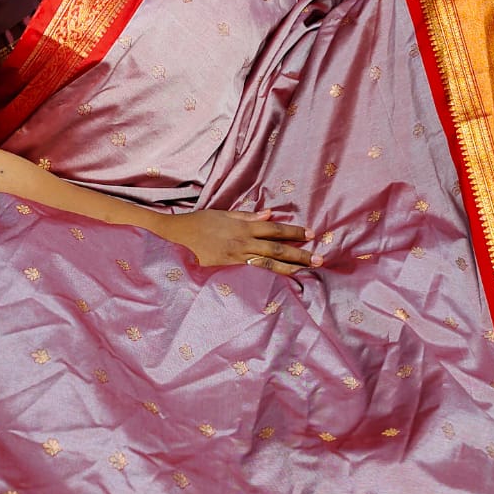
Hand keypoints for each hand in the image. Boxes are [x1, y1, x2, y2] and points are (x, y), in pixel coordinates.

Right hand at [160, 208, 318, 274]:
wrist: (174, 236)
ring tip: (306, 269)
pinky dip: (269, 274)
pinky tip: (281, 279)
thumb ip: (246, 215)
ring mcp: (235, 256)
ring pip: (268, 262)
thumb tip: (270, 214)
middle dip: (299, 252)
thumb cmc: (197, 223)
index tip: (311, 234)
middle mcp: (242, 241)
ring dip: (289, 266)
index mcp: (242, 225)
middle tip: (319, 258)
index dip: (293, 231)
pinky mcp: (227, 268)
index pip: (274, 228)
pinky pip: (253, 271)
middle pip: (276, 247)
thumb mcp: (222, 214)